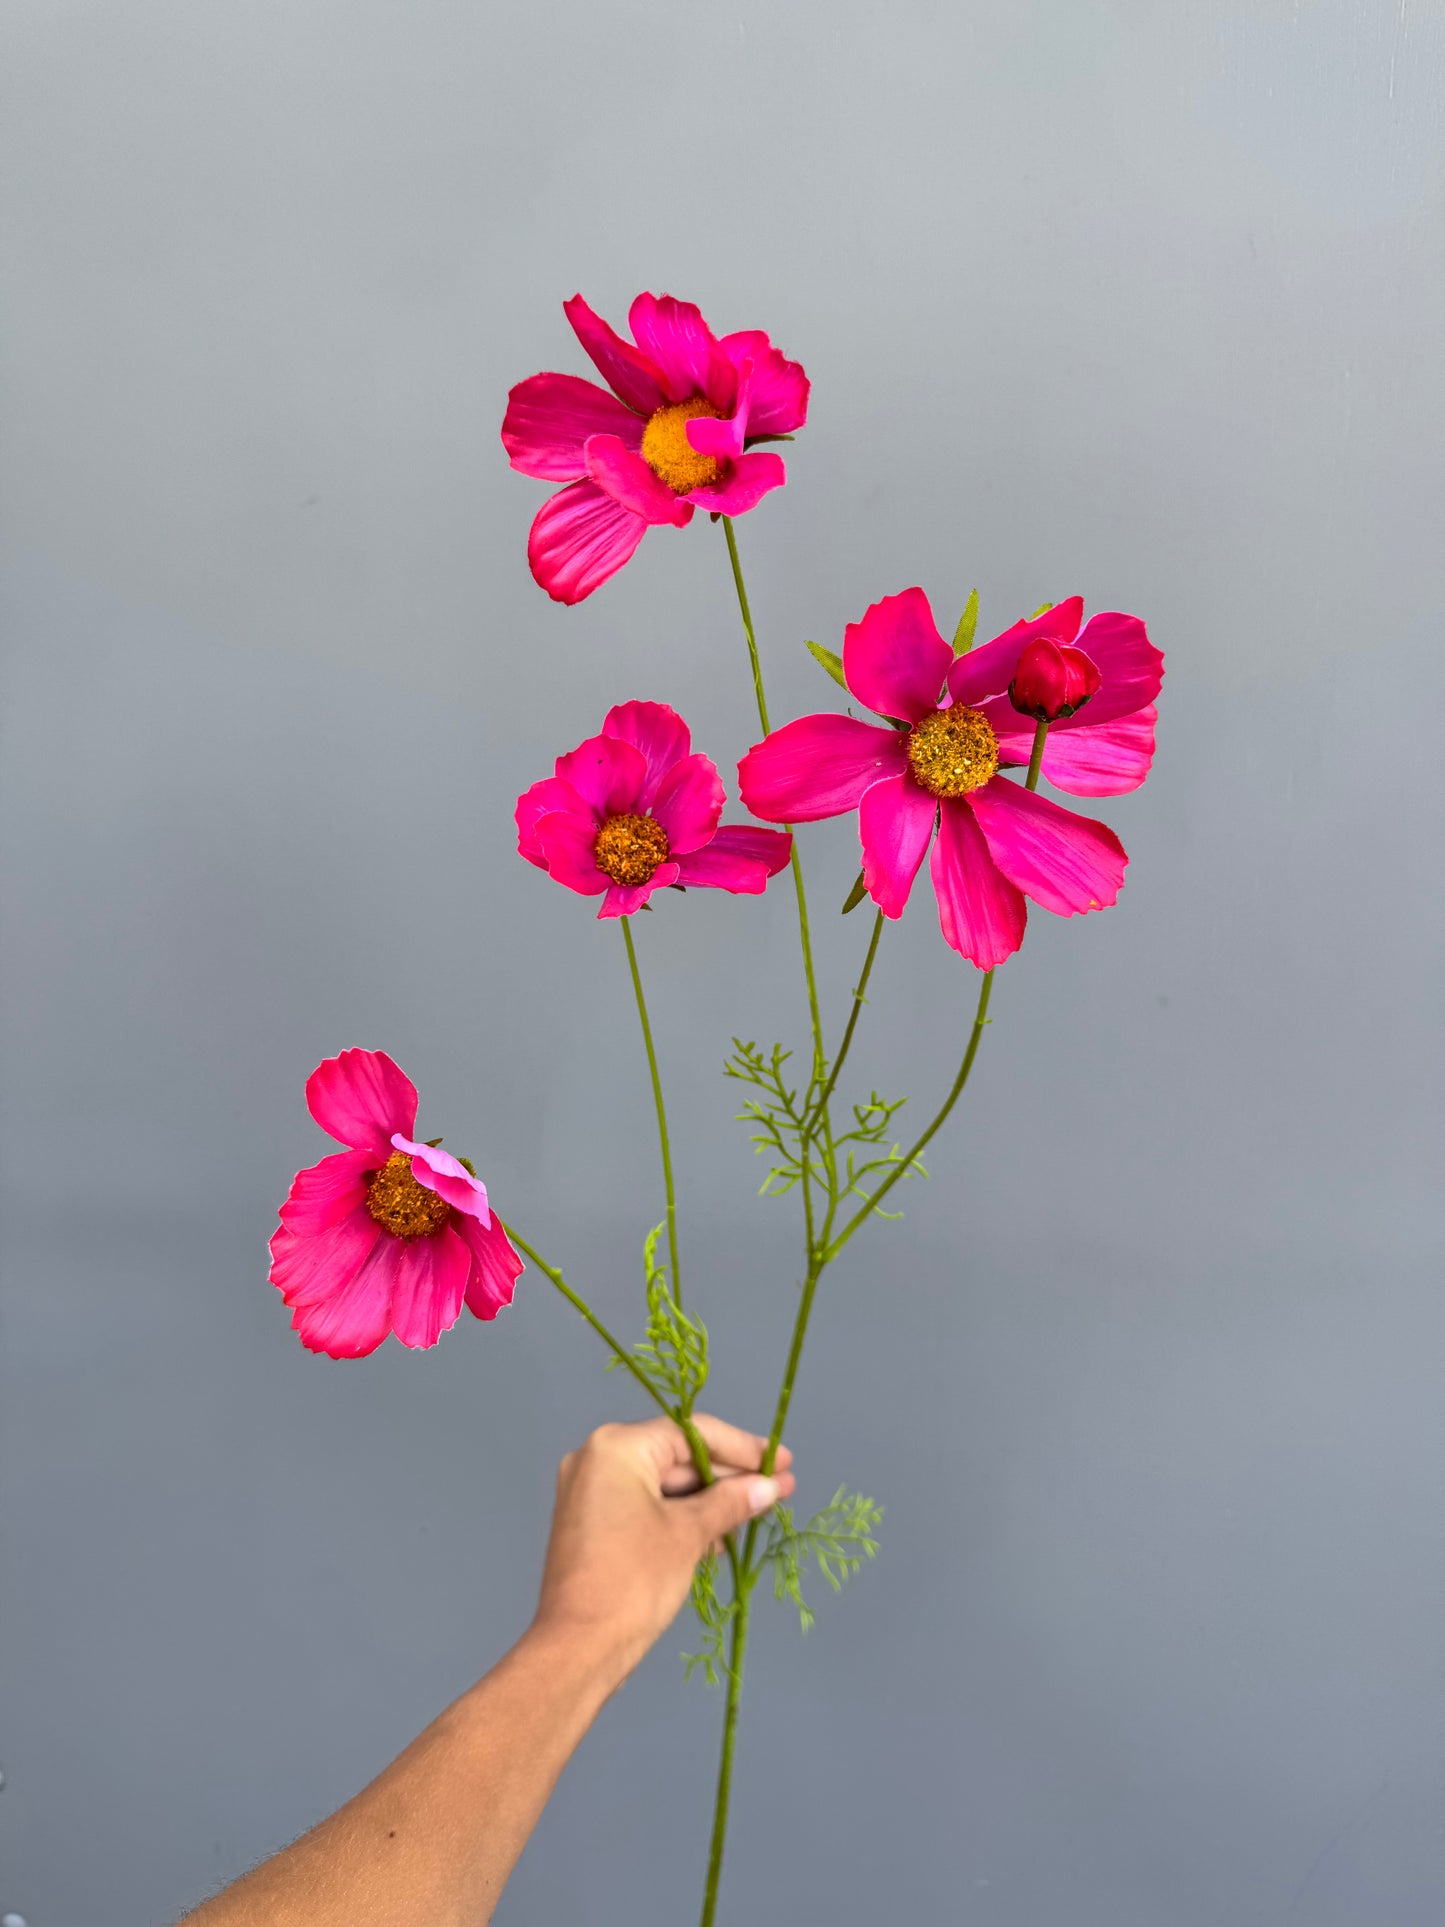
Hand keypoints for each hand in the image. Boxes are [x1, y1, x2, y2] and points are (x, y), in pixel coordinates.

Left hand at [532, 1413, 794, 1686]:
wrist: (579, 1649)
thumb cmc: (631, 1583)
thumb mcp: (688, 1535)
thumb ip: (730, 1502)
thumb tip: (767, 1486)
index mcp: (617, 1447)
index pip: (692, 1433)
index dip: (743, 1448)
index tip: (781, 1461)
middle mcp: (597, 1459)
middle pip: (678, 1457)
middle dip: (729, 1477)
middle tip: (779, 1488)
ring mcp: (591, 1492)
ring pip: (665, 1485)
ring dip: (710, 1501)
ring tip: (758, 1514)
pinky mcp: (592, 1524)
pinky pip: (647, 1507)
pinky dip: (682, 1518)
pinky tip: (720, 1537)